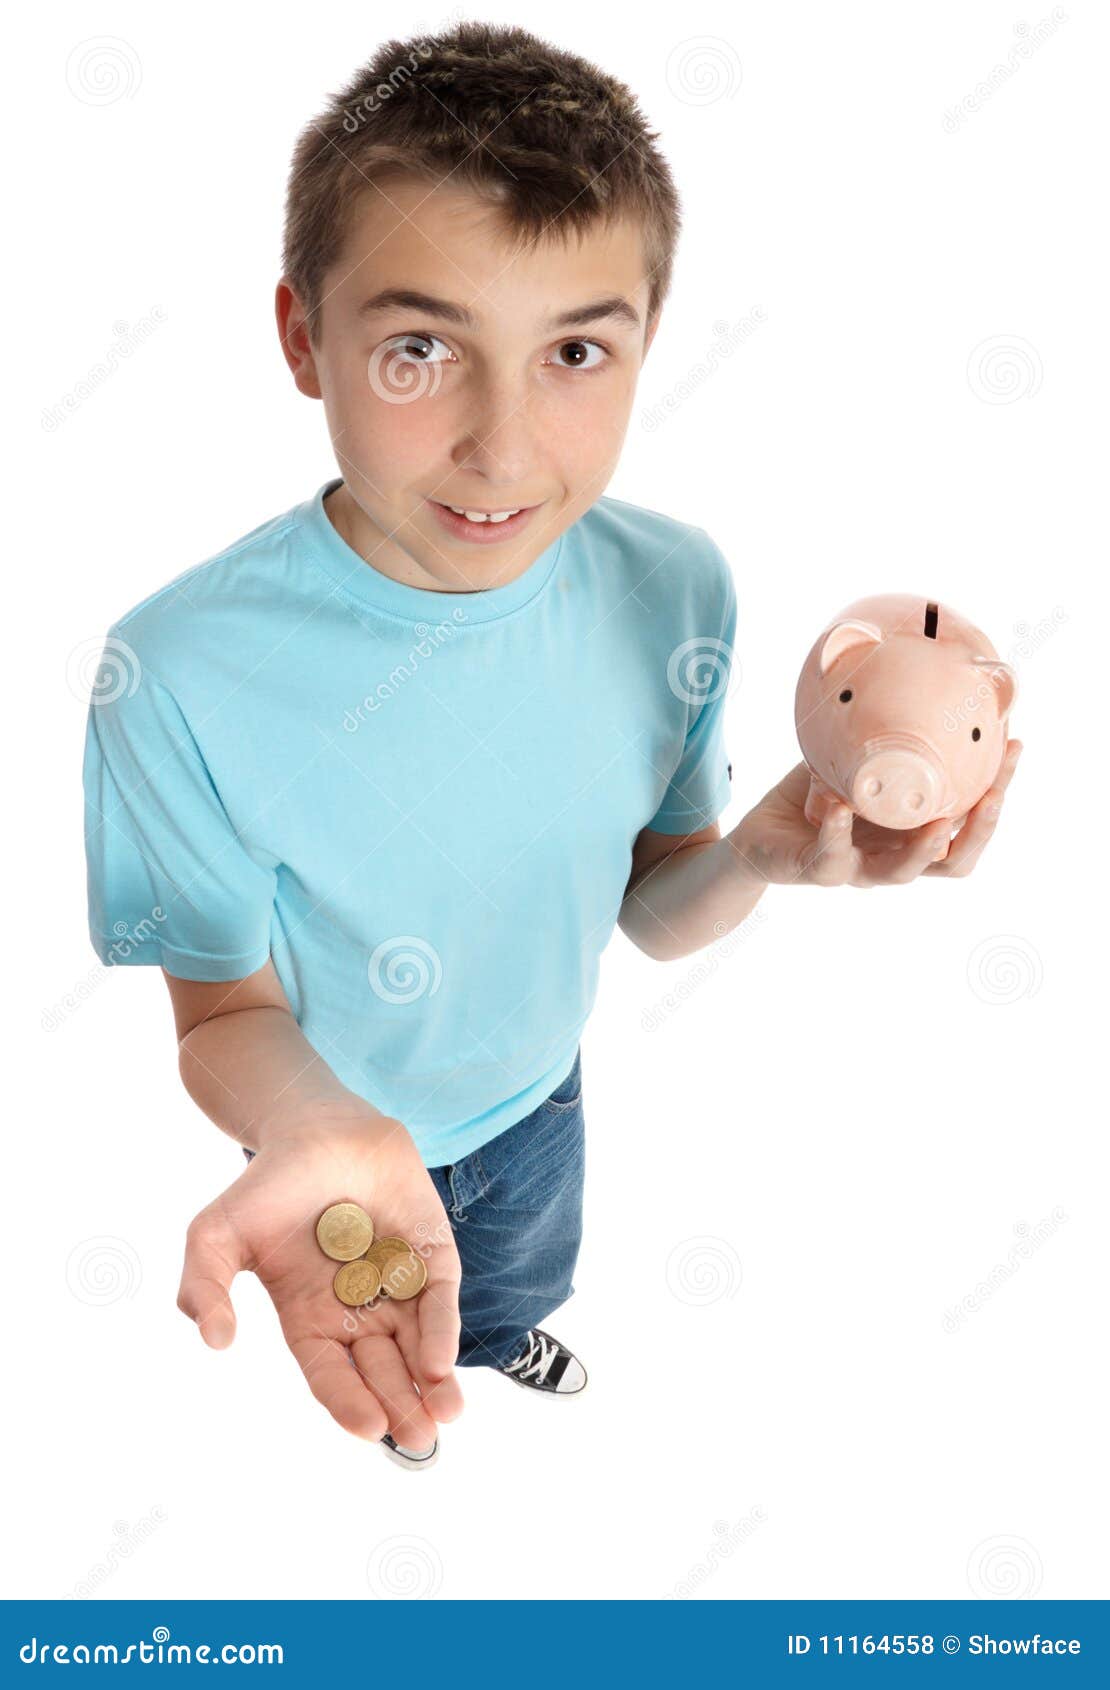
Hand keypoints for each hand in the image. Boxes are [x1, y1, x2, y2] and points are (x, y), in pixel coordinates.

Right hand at [177, 1108, 463, 1448]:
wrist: (314, 1124)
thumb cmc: (266, 1185)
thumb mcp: (215, 1236)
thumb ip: (205, 1286)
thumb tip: (214, 1340)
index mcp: (308, 1318)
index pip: (330, 1373)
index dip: (349, 1402)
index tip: (368, 1429)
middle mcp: (356, 1310)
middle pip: (381, 1370)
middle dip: (400, 1406)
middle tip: (417, 1439)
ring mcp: (396, 1282)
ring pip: (418, 1344)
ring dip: (432, 1382)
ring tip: (444, 1417)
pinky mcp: (430, 1251)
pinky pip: (439, 1297)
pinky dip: (443, 1329)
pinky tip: (443, 1360)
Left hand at [733, 740, 1021, 887]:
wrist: (761, 835)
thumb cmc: (815, 797)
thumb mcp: (852, 760)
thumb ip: (883, 734)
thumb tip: (910, 671)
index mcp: (912, 832)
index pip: (969, 821)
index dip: (997, 790)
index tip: (1013, 746)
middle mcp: (894, 857)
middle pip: (954, 859)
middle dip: (981, 828)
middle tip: (994, 794)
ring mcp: (858, 868)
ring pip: (902, 873)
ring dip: (923, 849)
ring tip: (937, 822)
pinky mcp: (817, 871)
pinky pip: (831, 860)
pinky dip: (836, 834)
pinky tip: (839, 807)